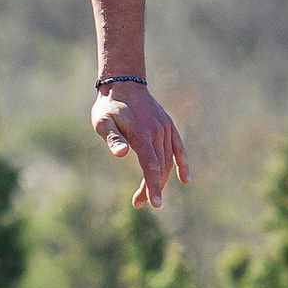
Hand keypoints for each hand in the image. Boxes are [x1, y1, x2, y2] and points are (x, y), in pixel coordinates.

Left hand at [92, 83, 191, 207]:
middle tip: (138, 204)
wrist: (123, 84)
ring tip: (147, 196)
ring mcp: (164, 129)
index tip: (154, 204)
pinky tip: (185, 179)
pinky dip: (182, 163)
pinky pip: (178, 148)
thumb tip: (121, 154)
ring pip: (168, 160)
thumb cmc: (109, 107)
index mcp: (142, 134)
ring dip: (160, 180)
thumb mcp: (103, 122)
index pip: (150, 165)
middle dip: (152, 188)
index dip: (153, 186)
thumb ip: (112, 138)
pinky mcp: (168, 126)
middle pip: (159, 167)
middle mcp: (157, 132)